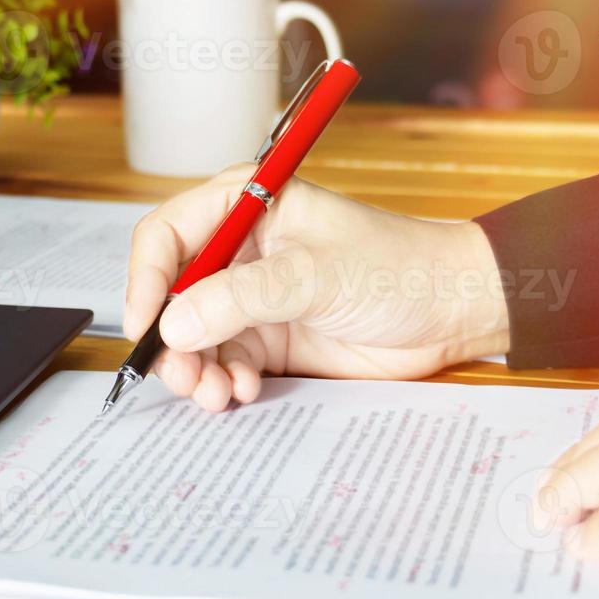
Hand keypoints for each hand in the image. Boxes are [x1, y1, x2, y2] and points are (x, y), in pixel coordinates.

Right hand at [124, 164, 510, 411]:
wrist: (452, 311)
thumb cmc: (397, 267)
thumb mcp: (315, 276)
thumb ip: (242, 298)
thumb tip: (176, 324)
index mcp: (245, 205)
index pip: (167, 236)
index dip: (146, 280)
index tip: (146, 325)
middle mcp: (240, 250)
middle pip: (171, 294)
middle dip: (170, 339)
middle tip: (183, 376)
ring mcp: (251, 296)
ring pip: (192, 337)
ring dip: (196, 370)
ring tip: (216, 394)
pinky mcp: (268, 337)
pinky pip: (223, 362)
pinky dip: (224, 382)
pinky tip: (244, 392)